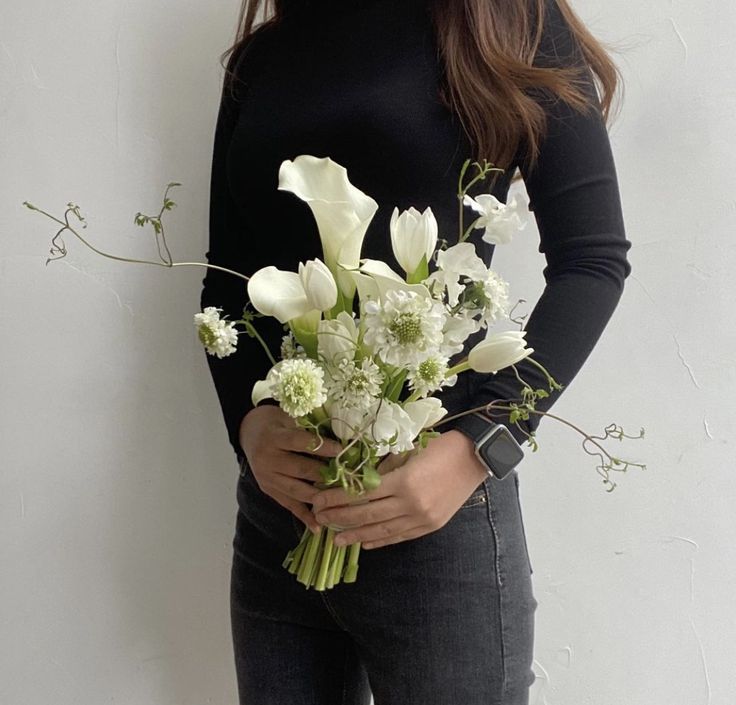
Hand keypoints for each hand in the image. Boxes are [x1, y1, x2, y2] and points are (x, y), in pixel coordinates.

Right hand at [239, 405, 342, 532]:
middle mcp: (268, 459)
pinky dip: (304, 516)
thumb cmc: (277, 423)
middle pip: (300, 469)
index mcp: (274, 438)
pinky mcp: (268, 490)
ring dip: (319, 497)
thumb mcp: (290, 418)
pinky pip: (288, 505)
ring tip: (340, 501)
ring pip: (296, 490)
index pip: (300, 443)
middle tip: (348, 478)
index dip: (322, 447)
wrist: (250, 432)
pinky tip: (318, 526)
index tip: (341, 450)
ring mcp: (267, 478)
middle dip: (326, 475)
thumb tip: (342, 438)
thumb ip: (310, 429)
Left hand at [310, 430, 488, 549]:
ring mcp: (422, 518)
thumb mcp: (408, 450)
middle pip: (367, 515)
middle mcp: (411, 504)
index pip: (361, 494)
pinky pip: (400, 536)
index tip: (317, 500)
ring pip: (382, 530)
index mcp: (404, 481)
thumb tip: (356, 479)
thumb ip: (384, 468)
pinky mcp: (431, 525)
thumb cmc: (440, 446)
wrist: (474, 457)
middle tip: (319, 519)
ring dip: (356, 535)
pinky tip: (366, 543)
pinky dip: (381, 540)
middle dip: (340, 518)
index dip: (337, 499)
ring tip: (336, 539)